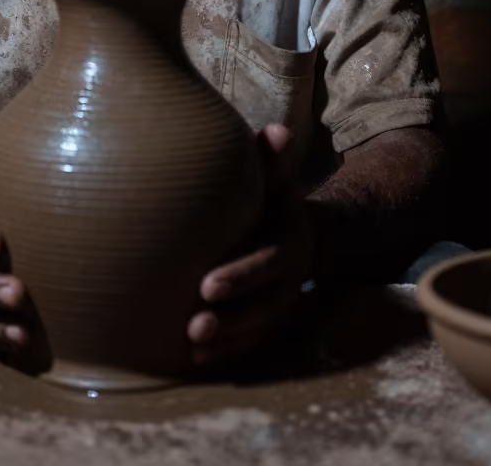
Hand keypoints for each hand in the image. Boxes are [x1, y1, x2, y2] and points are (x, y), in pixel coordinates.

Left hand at [188, 124, 312, 365]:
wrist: (299, 232)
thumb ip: (273, 161)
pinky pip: (251, 343)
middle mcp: (290, 277)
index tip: (205, 285)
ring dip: (225, 341)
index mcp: (290, 239)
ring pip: (257, 330)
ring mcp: (281, 303)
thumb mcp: (276, 179)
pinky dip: (227, 353)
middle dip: (230, 319)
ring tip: (190, 347)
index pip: (268, 261)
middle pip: (264, 305)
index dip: (241, 275)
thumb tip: (277, 130)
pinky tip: (194, 361)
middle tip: (192, 327)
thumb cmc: (271, 198)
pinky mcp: (267, 320)